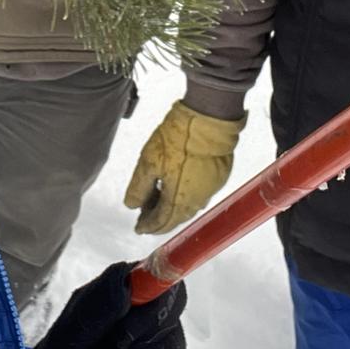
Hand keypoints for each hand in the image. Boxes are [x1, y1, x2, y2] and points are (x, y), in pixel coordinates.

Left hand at [122, 102, 245, 234]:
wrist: (208, 121)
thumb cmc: (179, 139)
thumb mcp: (148, 162)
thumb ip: (139, 188)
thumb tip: (131, 205)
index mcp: (178, 200)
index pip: (161, 222)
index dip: (147, 226)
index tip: (139, 228)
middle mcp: (196, 200)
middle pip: (175, 218)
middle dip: (160, 218)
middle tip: (146, 215)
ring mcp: (209, 189)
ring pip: (188, 207)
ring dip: (172, 206)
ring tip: (158, 197)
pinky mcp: (218, 177)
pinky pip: (199, 194)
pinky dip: (185, 195)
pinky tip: (176, 185)